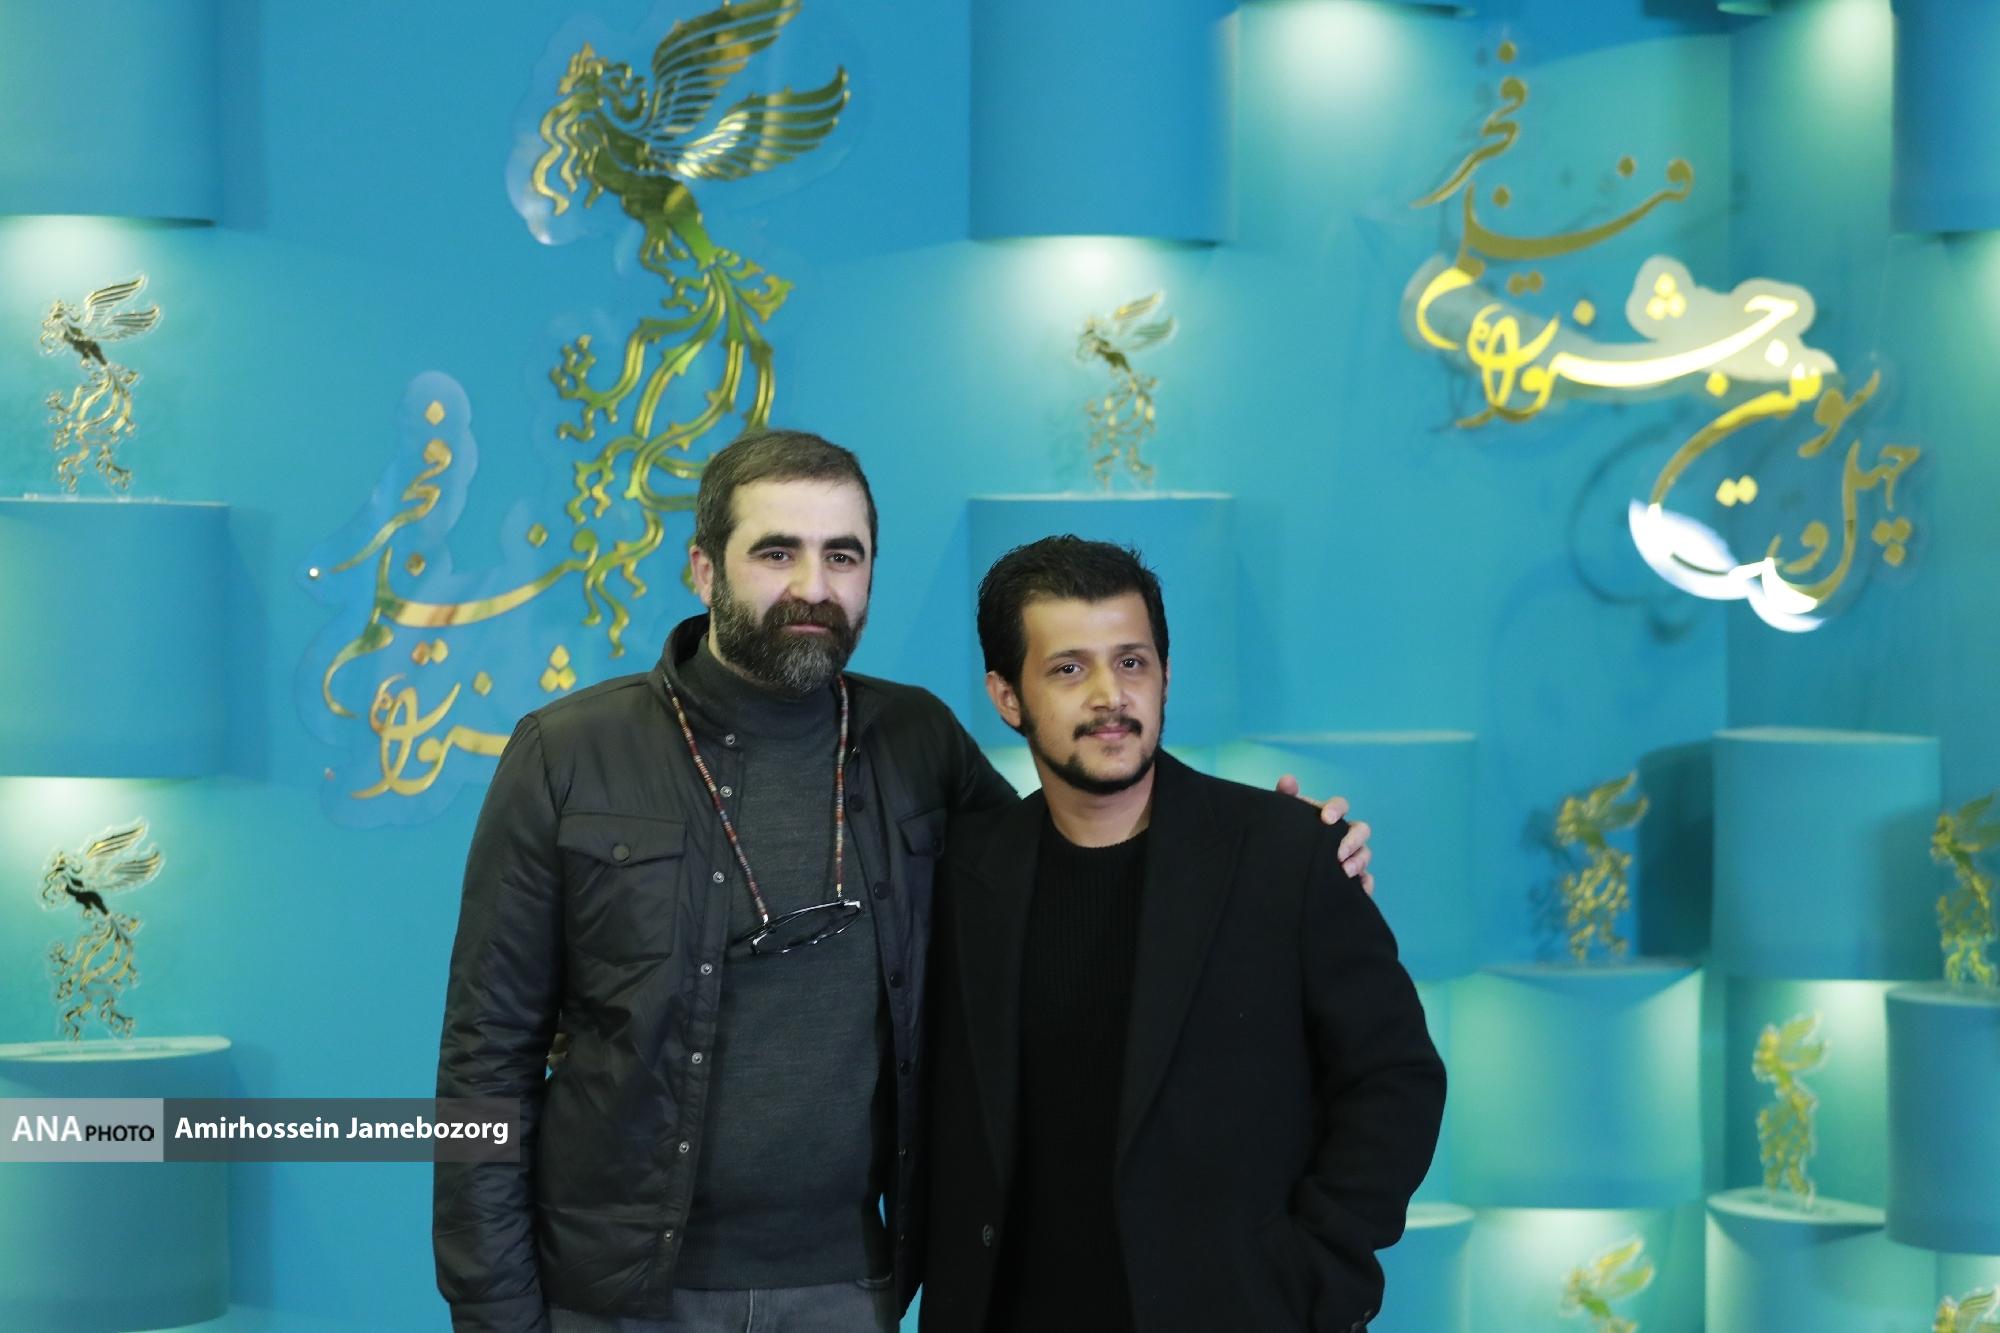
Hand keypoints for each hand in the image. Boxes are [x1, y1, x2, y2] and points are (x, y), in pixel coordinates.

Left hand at [1275, 775, 1374, 896]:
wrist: (1284, 868)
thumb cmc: (1289, 834)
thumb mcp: (1285, 816)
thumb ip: (1286, 796)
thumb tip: (1288, 779)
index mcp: (1330, 816)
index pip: (1340, 806)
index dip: (1336, 809)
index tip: (1326, 818)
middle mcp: (1345, 834)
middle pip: (1361, 830)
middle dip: (1353, 840)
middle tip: (1338, 853)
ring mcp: (1351, 856)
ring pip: (1365, 855)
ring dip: (1358, 862)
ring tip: (1344, 871)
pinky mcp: (1353, 879)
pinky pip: (1367, 880)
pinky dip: (1365, 884)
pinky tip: (1357, 888)